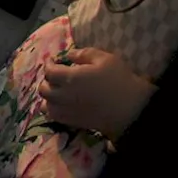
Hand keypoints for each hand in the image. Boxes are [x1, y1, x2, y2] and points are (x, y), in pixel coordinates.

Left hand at [39, 47, 156, 140]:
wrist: (133, 110)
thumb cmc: (120, 81)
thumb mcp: (104, 59)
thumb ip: (83, 54)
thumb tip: (68, 55)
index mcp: (69, 78)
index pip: (49, 71)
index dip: (49, 64)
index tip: (54, 61)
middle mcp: (64, 95)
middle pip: (44, 89)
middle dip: (47, 81)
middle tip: (56, 77)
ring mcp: (68, 111)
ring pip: (46, 105)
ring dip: (48, 97)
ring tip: (57, 92)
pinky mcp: (74, 123)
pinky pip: (55, 117)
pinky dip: (53, 110)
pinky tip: (62, 105)